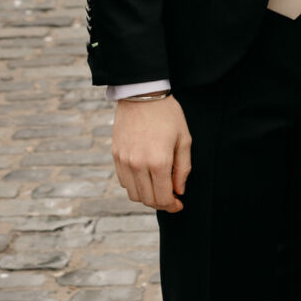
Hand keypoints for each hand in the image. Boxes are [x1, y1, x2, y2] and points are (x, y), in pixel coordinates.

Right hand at [111, 94, 192, 212]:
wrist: (142, 94)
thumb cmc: (167, 115)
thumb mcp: (184, 139)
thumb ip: (183, 169)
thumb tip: (179, 191)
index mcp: (159, 162)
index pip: (163, 198)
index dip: (172, 206)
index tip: (179, 204)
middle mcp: (138, 165)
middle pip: (148, 200)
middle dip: (161, 204)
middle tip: (171, 198)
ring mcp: (125, 161)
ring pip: (134, 194)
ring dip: (147, 197)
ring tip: (158, 188)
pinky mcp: (116, 155)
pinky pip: (124, 181)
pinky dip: (135, 186)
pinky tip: (145, 177)